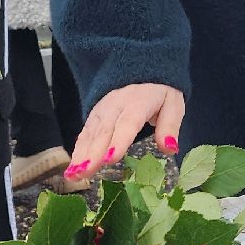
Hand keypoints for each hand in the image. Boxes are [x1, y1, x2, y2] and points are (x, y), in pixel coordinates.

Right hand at [65, 83, 185, 182]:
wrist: (139, 69)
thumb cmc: (158, 93)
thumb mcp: (172, 104)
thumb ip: (169, 126)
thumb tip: (170, 148)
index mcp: (139, 102)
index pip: (127, 122)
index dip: (118, 141)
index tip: (110, 159)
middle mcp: (115, 105)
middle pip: (104, 131)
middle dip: (94, 154)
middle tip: (86, 173)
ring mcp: (102, 110)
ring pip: (90, 134)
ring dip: (81, 155)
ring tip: (74, 175)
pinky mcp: (93, 116)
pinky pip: (84, 134)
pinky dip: (77, 151)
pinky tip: (72, 169)